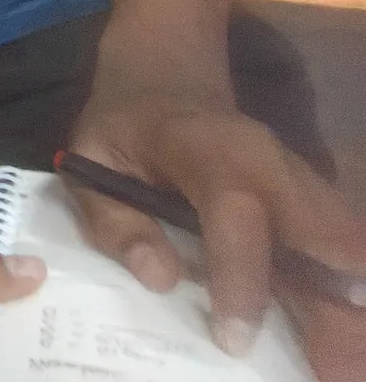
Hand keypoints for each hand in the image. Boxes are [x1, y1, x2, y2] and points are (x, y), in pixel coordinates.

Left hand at [71, 86, 365, 379]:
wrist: (165, 78)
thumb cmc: (123, 126)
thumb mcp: (92, 161)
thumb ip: (114, 220)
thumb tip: (159, 277)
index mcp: (204, 148)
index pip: (236, 212)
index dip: (240, 277)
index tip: (235, 338)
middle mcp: (267, 160)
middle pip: (318, 232)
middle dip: (332, 298)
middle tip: (334, 363)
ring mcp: (297, 175)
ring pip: (339, 241)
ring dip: (344, 297)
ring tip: (340, 356)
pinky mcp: (311, 194)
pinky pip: (336, 243)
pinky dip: (341, 282)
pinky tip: (336, 323)